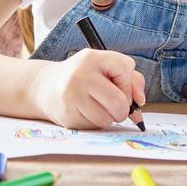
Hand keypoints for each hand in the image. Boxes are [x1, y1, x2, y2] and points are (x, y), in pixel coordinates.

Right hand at [28, 49, 145, 129]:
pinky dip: (95, 123)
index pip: (125, 68)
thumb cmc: (84, 77)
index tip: (120, 85)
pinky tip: (85, 112)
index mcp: (92, 58)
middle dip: (123, 108)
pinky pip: (95, 127)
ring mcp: (71, 96)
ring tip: (97, 106)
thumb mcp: (104, 67)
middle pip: (119, 102)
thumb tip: (140, 101)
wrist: (46, 87)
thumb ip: (130, 79)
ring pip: (108, 118)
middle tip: (114, 105)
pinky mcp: (67, 116)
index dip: (128, 82)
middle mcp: (80, 75)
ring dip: (108, 117)